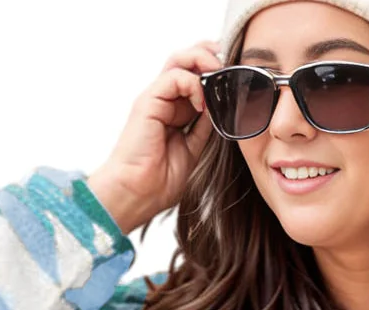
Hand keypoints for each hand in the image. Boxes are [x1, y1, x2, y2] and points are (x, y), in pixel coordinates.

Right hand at [86, 37, 223, 232]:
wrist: (137, 194)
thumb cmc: (159, 181)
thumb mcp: (192, 149)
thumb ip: (203, 127)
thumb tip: (219, 107)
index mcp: (172, 111)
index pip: (191, 77)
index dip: (211, 71)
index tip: (230, 77)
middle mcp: (162, 101)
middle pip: (183, 62)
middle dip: (207, 55)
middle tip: (226, 64)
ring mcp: (155, 100)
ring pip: (178, 61)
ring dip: (202, 62)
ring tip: (217, 76)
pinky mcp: (148, 102)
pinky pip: (174, 77)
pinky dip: (193, 85)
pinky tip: (201, 105)